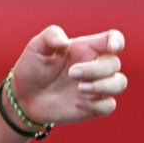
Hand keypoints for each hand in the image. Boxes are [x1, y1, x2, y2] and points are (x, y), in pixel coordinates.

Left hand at [9, 25, 126, 124]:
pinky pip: (109, 105)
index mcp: (85, 48)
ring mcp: (96, 86)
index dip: (117, 41)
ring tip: (79, 88)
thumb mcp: (36, 47)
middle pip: (113, 63)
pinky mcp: (93, 106)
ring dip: (103, 85)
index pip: (112, 39)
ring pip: (119, 83)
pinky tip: (78, 103)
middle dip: (96, 69)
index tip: (112, 47)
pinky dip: (97, 104)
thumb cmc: (32, 67)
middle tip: (71, 73)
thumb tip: (65, 42)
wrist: (24, 96)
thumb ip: (50, 36)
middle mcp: (94, 66)